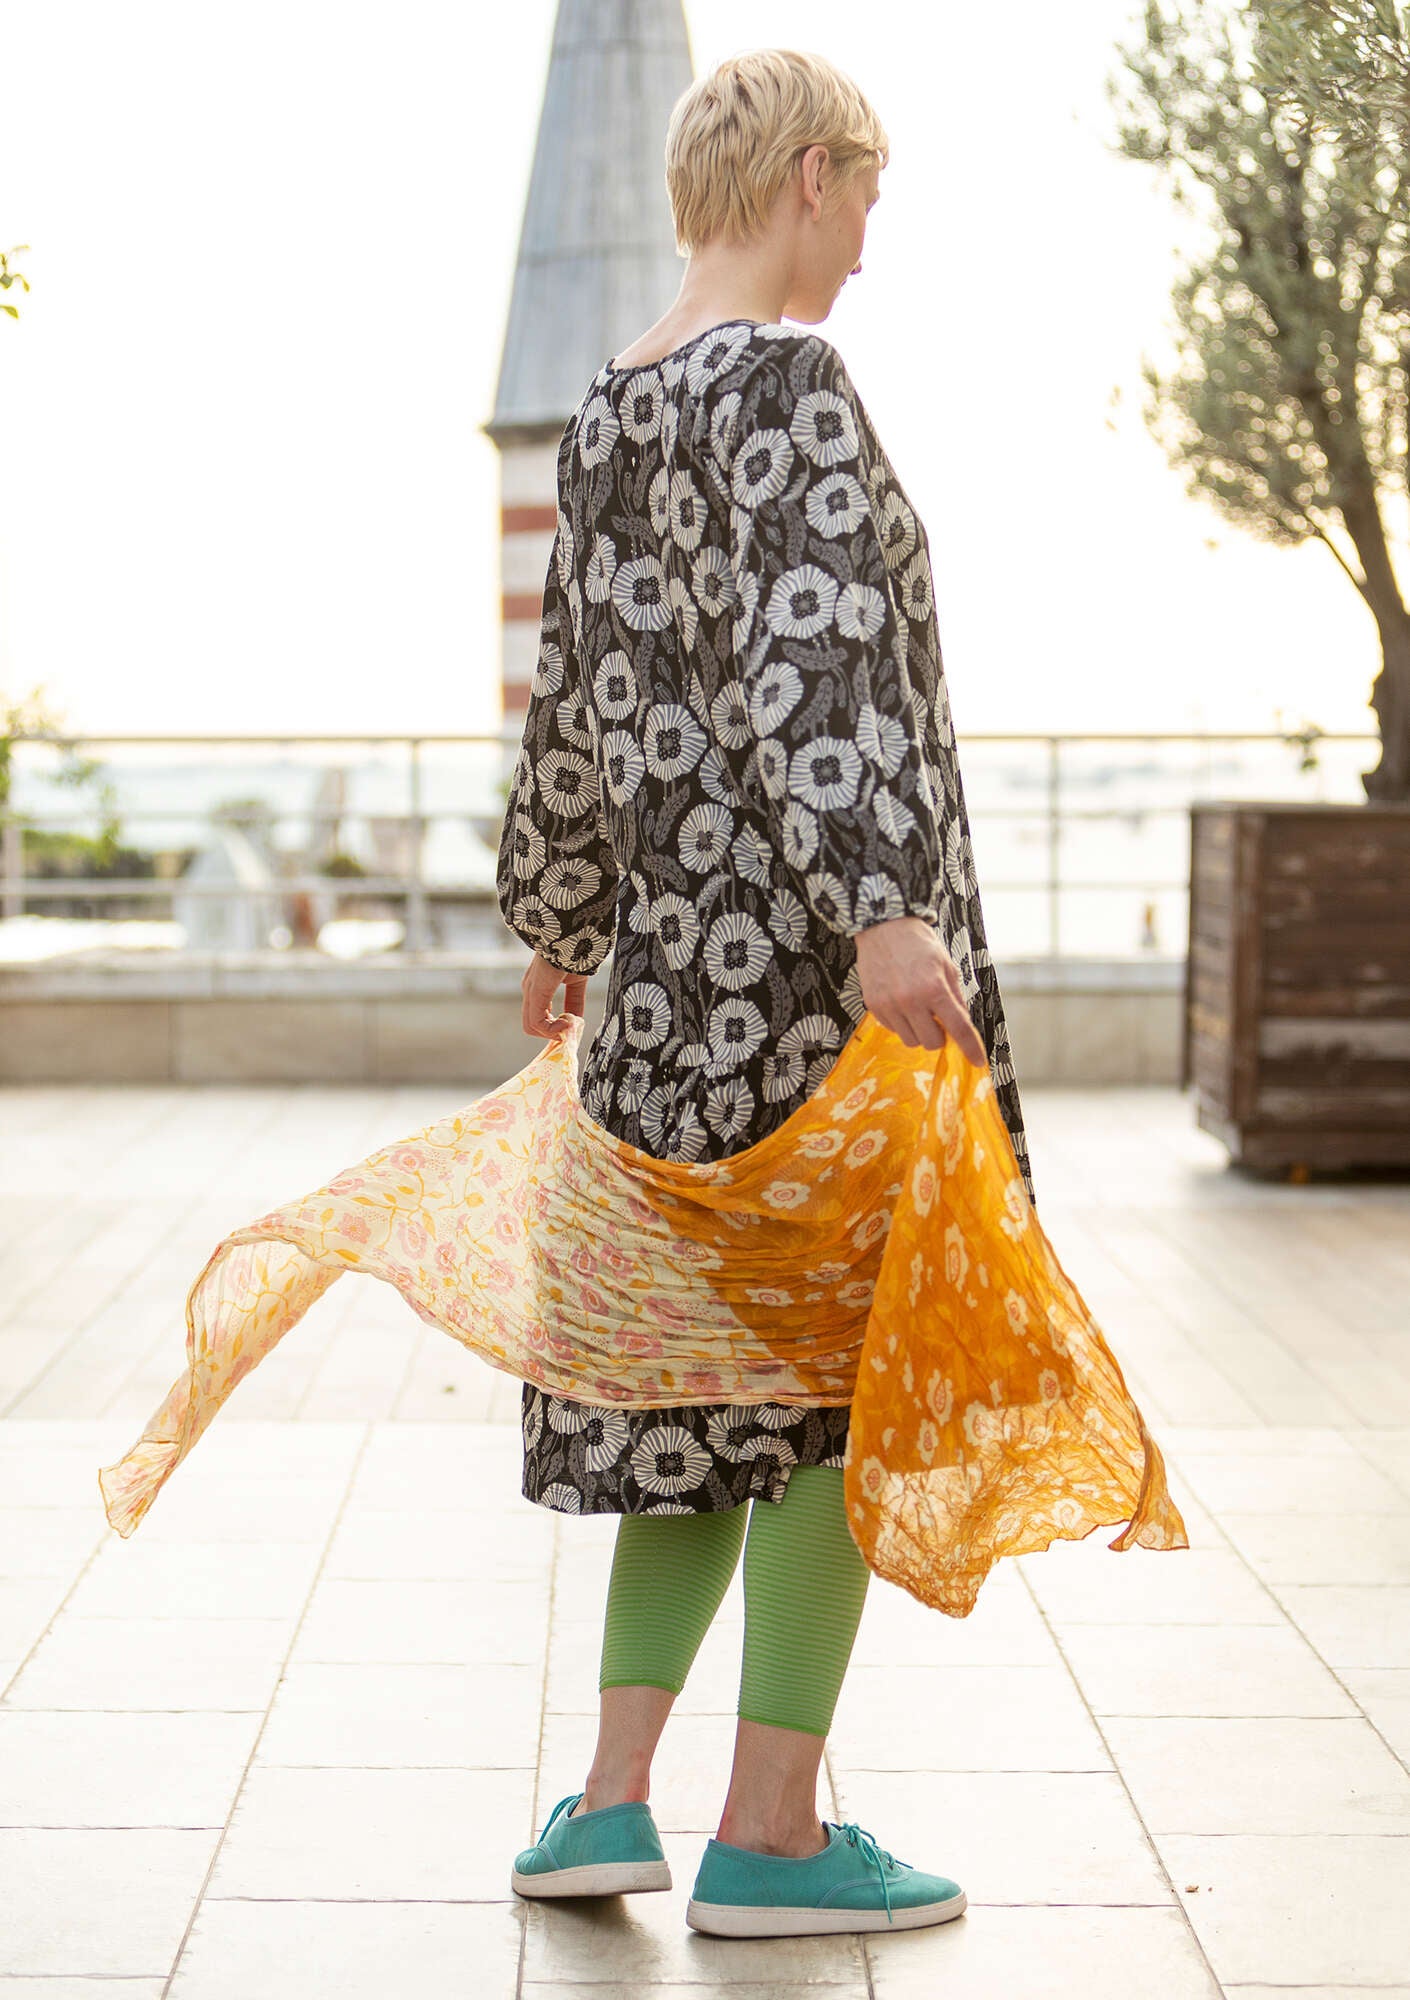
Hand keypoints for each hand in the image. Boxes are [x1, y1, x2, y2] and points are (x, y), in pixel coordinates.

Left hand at [521, 951, 588, 1038]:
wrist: (571, 936)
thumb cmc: (573, 953)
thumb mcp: (576, 982)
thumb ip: (574, 1001)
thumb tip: (576, 1021)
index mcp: (538, 986)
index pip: (538, 1016)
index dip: (553, 1027)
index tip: (571, 1027)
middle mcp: (530, 990)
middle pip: (532, 1024)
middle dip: (552, 1033)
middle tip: (570, 1032)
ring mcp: (530, 992)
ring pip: (531, 1026)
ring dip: (551, 1033)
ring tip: (569, 1027)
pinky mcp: (535, 993)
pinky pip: (536, 1022)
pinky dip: (551, 1030)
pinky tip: (566, 1023)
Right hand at [853, 916, 987, 1065]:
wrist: (883, 926)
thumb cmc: (919, 943)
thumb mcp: (946, 965)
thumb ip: (955, 997)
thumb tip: (962, 1024)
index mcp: (934, 988)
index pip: (958, 1028)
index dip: (970, 1048)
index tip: (977, 1061)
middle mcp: (911, 1000)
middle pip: (931, 1043)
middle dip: (939, 1035)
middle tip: (937, 1018)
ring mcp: (889, 1005)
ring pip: (910, 1040)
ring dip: (919, 1031)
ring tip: (917, 1008)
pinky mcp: (873, 1006)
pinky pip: (892, 1029)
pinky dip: (901, 1022)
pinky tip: (900, 1001)